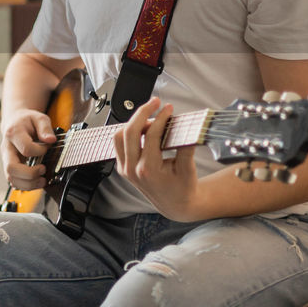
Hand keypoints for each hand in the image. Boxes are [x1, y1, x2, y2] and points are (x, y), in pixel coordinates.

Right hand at [0, 108, 55, 190]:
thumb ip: (45, 128)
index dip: (40, 151)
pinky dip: (26, 186)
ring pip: (11, 179)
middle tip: (43, 170)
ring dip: (28, 184)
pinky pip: (14, 181)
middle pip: (11, 168)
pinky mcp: (9, 167)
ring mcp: (6, 159)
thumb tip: (51, 140)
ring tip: (42, 180)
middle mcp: (6, 148)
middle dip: (30, 174)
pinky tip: (37, 181)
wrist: (14, 122)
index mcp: (13, 133)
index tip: (47, 147)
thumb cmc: (27, 121)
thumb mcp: (39, 118)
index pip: (26, 148)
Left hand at [113, 97, 198, 220]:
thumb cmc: (183, 188)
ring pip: (119, 136)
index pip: (151, 136)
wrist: (174, 204)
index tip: (169, 108)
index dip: (161, 118)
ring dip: (133, 122)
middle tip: (155, 102)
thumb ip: (185, 148)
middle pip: (130, 132)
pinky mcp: (122, 167)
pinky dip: (128, 132)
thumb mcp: (188, 169)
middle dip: (142, 112)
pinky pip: (119, 144)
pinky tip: (142, 126)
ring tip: (150, 115)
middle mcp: (132, 169)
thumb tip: (186, 126)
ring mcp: (124, 169)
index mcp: (148, 170)